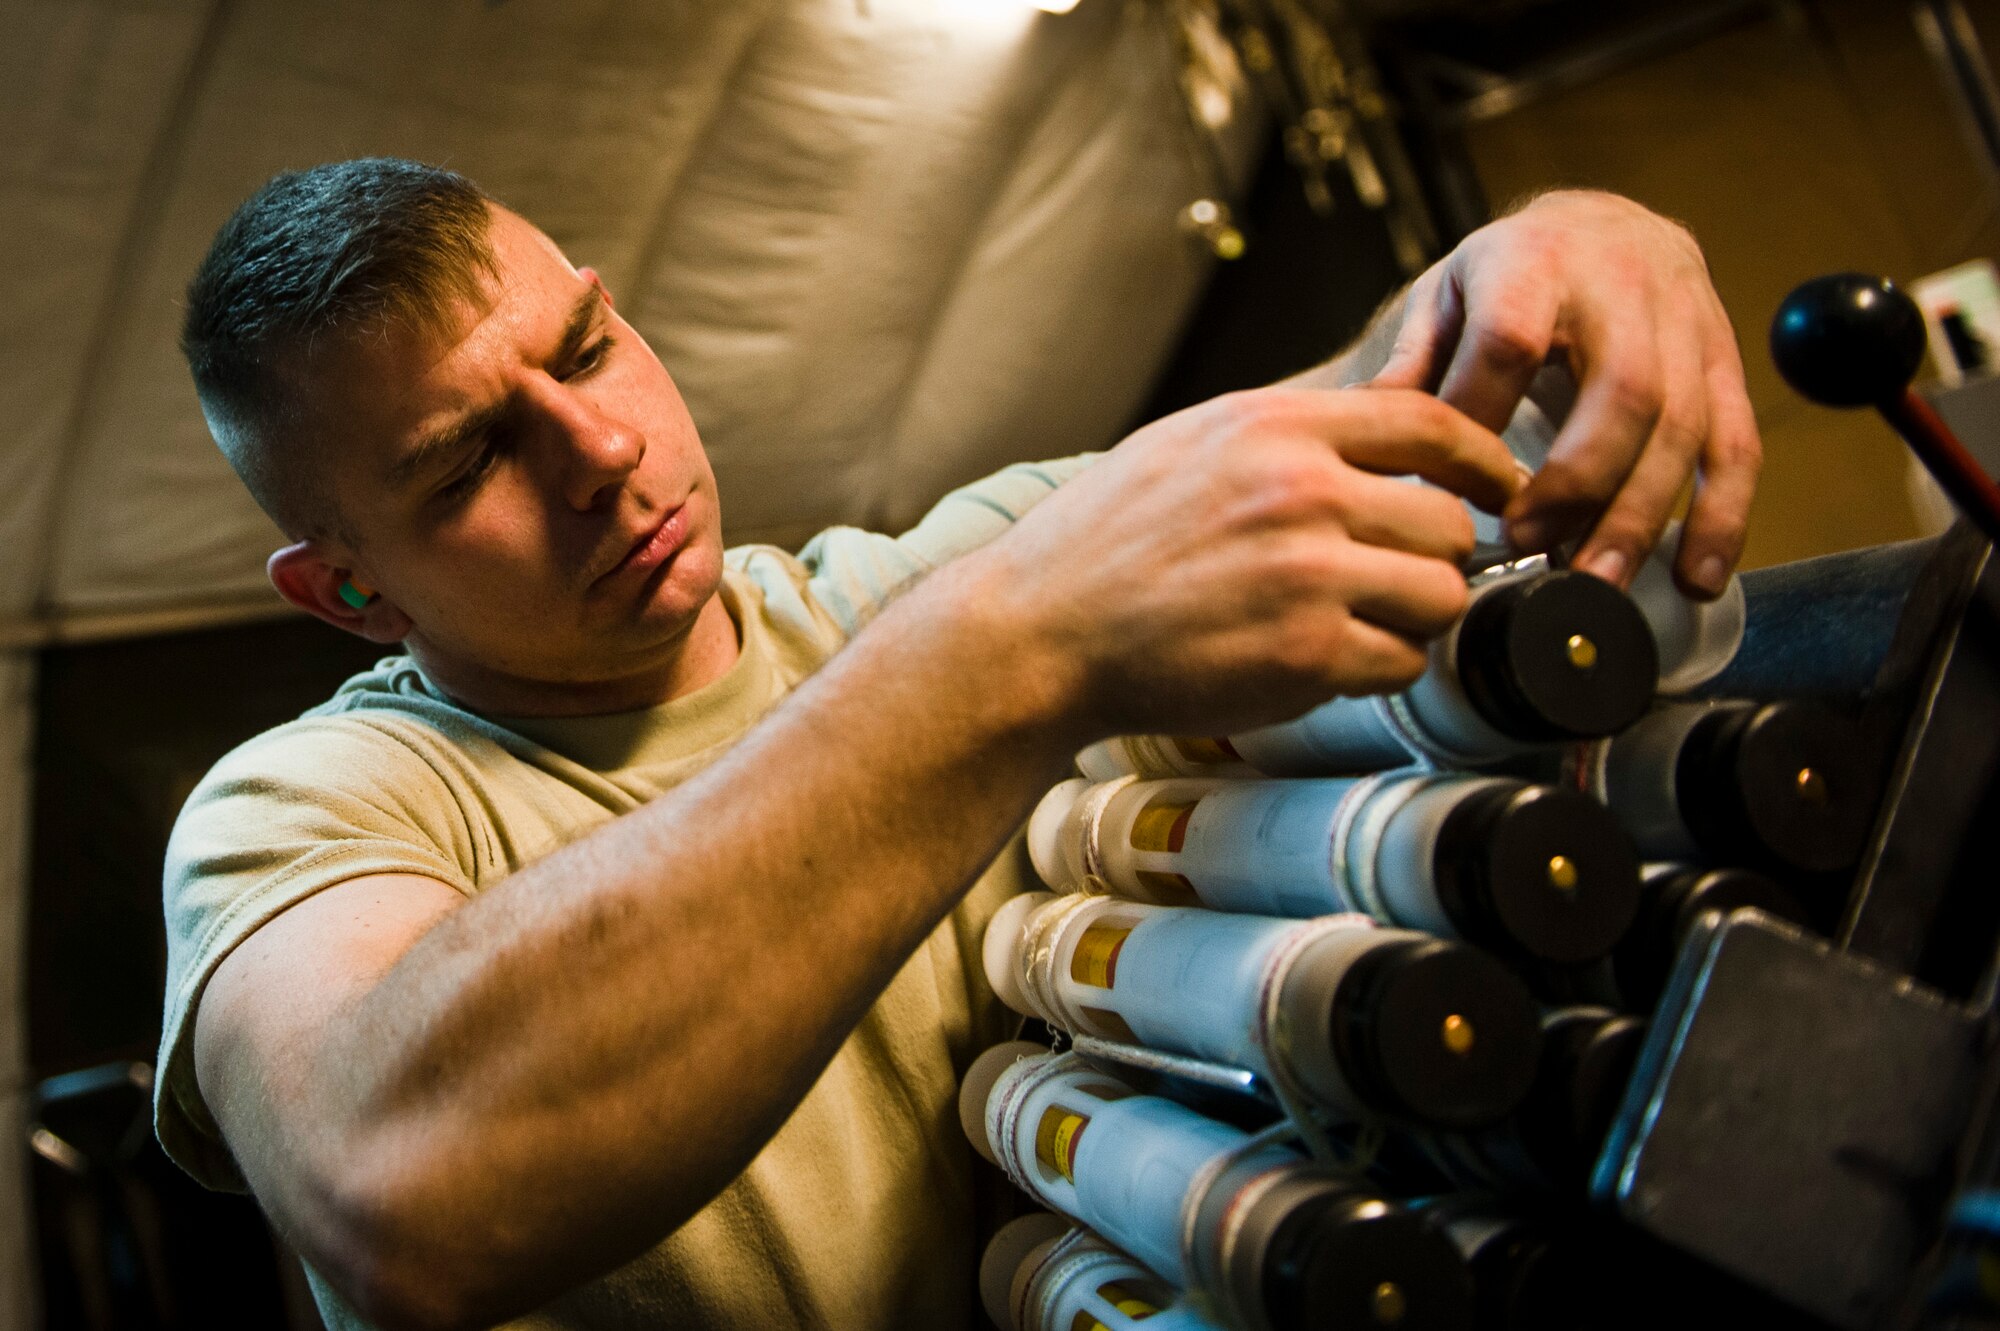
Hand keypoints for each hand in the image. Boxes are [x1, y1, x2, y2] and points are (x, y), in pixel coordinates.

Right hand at [966, 386, 1523, 740]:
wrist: (1040, 631)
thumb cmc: (1103, 541)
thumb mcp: (1190, 442)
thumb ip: (1287, 434)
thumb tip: (1385, 436)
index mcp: (1276, 427)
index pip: (1433, 424)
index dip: (1486, 460)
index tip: (1499, 488)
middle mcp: (1302, 492)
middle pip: (1451, 524)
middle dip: (1435, 558)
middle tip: (1392, 579)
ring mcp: (1308, 575)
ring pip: (1440, 598)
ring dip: (1411, 619)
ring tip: (1352, 623)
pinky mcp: (1306, 655)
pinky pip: (1400, 663)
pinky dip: (1376, 670)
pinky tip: (1320, 661)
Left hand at [1369, 190, 1760, 599]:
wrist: (1601, 225)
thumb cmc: (1511, 274)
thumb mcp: (1445, 296)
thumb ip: (1411, 365)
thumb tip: (1366, 433)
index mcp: (1534, 259)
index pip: (1511, 338)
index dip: (1482, 416)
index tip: (1453, 484)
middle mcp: (1622, 283)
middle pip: (1623, 391)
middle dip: (1578, 483)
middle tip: (1528, 546)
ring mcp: (1686, 323)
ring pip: (1682, 426)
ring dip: (1640, 516)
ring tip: (1594, 580)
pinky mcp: (1724, 364)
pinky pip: (1736, 445)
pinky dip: (1720, 518)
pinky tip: (1695, 576)